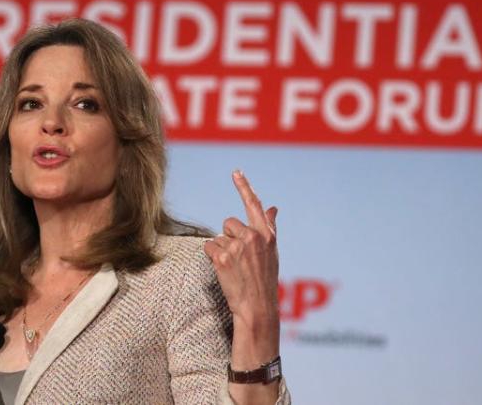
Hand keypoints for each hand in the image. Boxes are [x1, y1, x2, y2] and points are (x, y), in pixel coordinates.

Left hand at [204, 170, 279, 363]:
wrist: (257, 308)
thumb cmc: (264, 281)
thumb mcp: (272, 253)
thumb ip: (269, 228)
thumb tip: (273, 207)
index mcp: (267, 235)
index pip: (254, 205)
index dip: (244, 187)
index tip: (236, 172)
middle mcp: (253, 237)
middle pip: (229, 223)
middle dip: (229, 238)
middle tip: (239, 260)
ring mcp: (237, 246)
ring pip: (218, 237)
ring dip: (221, 250)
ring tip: (233, 268)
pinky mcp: (222, 257)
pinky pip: (209, 247)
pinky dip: (212, 258)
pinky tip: (223, 270)